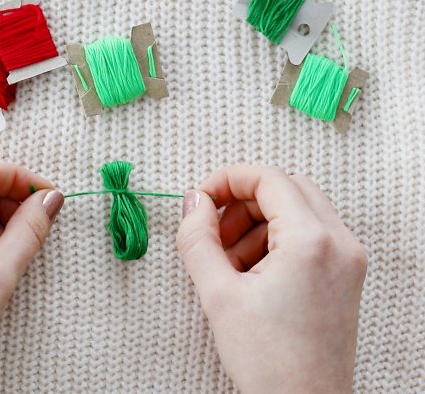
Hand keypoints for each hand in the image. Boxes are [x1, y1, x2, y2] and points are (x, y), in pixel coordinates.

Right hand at [177, 165, 366, 393]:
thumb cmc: (269, 362)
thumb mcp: (218, 295)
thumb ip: (198, 239)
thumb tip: (194, 202)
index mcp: (312, 241)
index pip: (268, 179)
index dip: (227, 179)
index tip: (201, 198)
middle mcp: (340, 242)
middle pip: (286, 189)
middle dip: (242, 202)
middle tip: (213, 230)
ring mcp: (347, 259)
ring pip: (297, 210)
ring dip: (256, 223)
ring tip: (227, 262)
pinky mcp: (344, 274)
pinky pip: (307, 235)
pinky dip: (274, 241)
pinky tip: (250, 273)